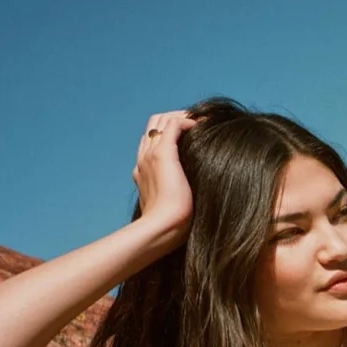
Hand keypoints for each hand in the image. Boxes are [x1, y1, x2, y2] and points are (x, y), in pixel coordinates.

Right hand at [132, 110, 199, 233]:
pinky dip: (189, 121)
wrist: (162, 229)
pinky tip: (204, 126)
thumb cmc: (172, 226)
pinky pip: (174, 124)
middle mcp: (143, 159)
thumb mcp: (174, 207)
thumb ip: (180, 196)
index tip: (191, 135)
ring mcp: (151, 155)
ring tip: (201, 122)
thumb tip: (199, 199)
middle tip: (197, 125)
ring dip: (182, 117)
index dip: (170, 133)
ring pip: (161, 120)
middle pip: (154, 125)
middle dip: (174, 119)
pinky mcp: (163, 155)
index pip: (152, 140)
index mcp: (143, 171)